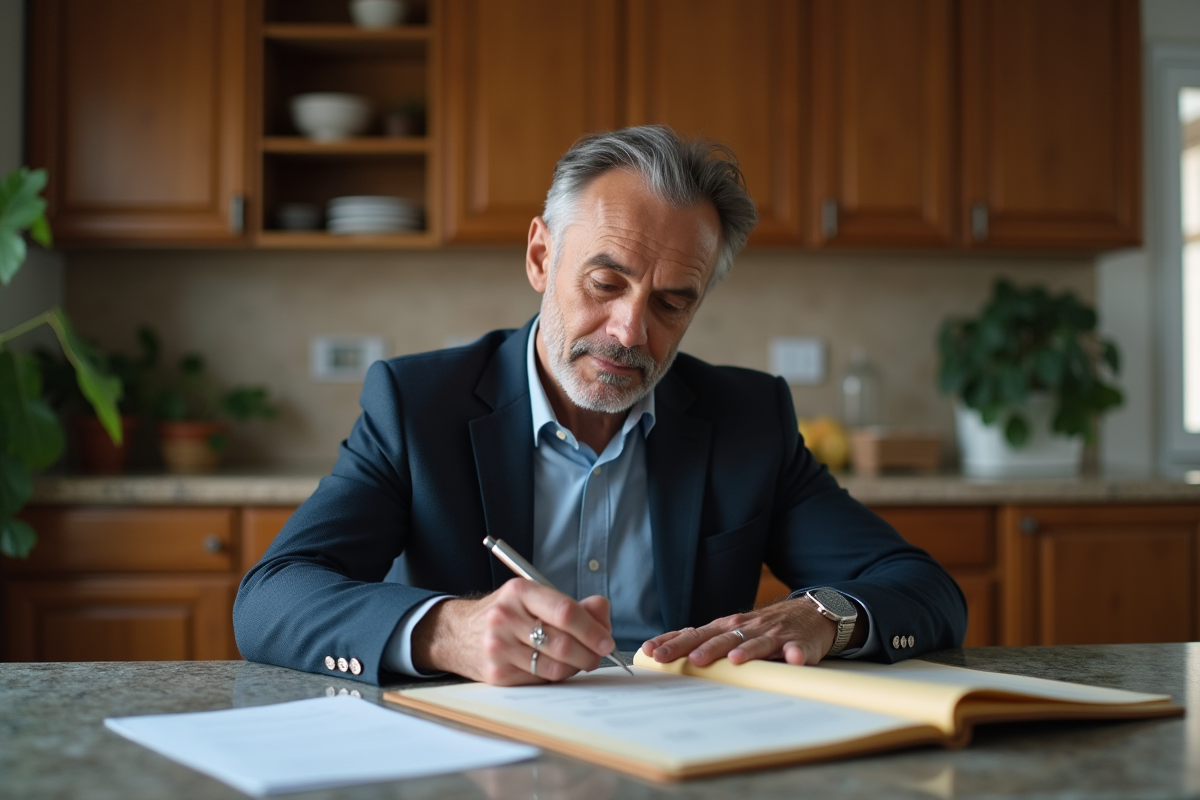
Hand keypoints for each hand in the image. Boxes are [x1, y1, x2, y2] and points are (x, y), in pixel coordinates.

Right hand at [411, 578, 615, 684]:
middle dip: (589, 653)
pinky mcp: (497, 674)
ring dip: (576, 667)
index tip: (607, 640)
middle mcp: (505, 617)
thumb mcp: (533, 597)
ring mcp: (499, 647)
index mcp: (519, 592)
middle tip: (599, 654)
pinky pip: (540, 681)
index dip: (592, 629)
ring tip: (580, 661)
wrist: (456, 634)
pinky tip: (556, 667)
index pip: (565, 611)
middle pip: (563, 643)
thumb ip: (573, 604)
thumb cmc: (506, 614)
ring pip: (554, 667)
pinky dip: (556, 677)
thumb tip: (602, 614)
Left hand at [640, 598, 848, 667]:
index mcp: (725, 628)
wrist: (808, 613)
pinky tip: (792, 659)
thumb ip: (706, 642)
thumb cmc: (763, 628)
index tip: (651, 651)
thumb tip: (666, 655)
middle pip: (718, 638)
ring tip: (734, 660)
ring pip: (755, 642)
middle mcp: (745, 628)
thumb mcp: (731, 632)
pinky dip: (794, 654)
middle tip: (684, 660)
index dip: (672, 642)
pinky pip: (796, 649)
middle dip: (699, 648)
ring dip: (745, 650)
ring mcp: (771, 635)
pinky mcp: (797, 642)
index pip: (693, 633)